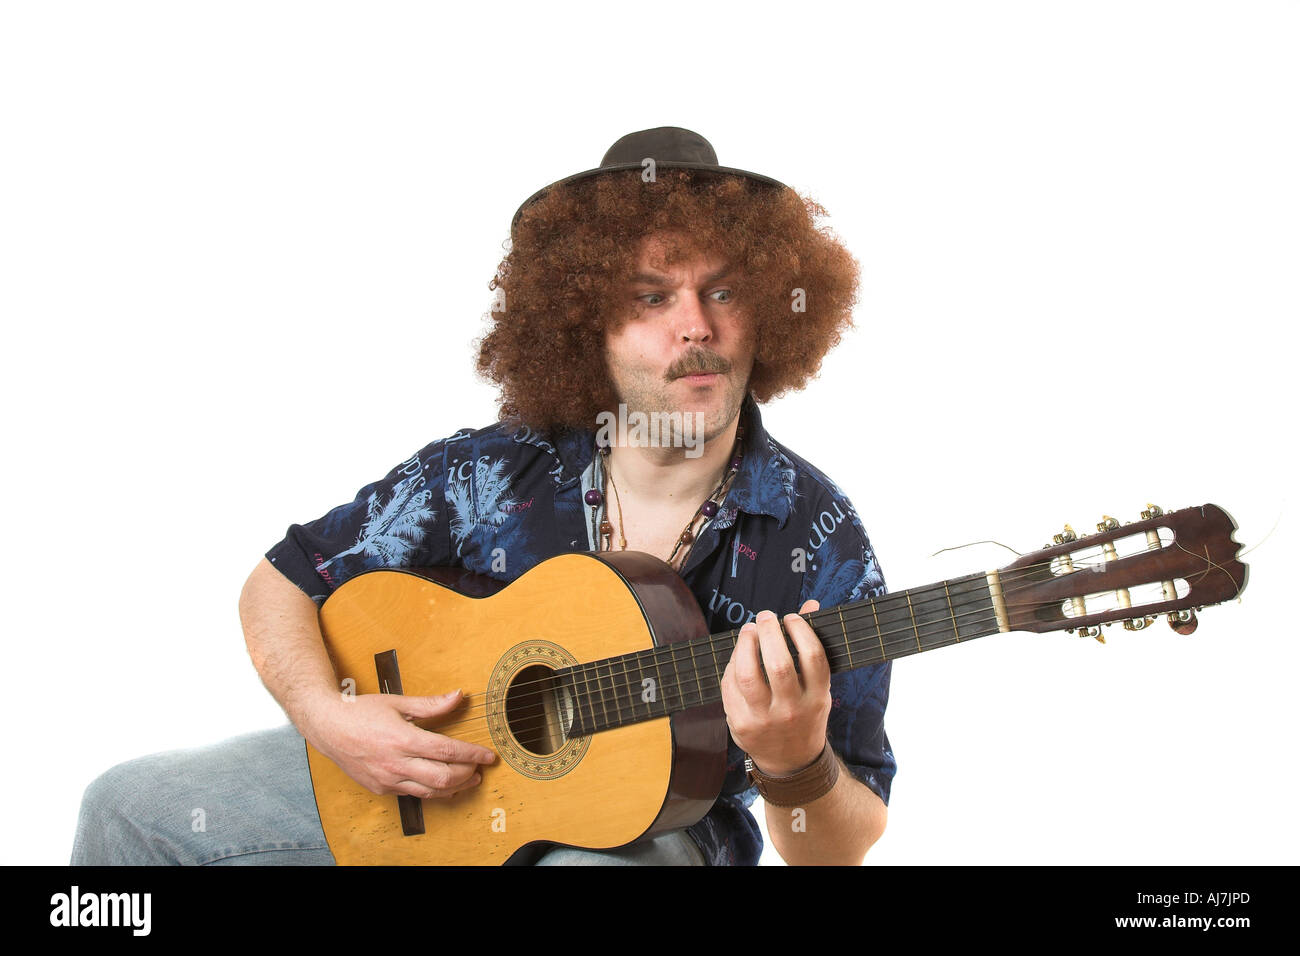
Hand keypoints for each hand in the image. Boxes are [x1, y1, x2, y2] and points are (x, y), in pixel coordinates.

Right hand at [303, 689, 494, 798]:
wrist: (327, 727)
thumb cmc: (360, 712)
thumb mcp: (398, 702)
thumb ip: (431, 704)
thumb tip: (459, 696)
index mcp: (403, 739)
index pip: (448, 751)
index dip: (472, 754)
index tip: (488, 755)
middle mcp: (396, 763)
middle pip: (443, 777)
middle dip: (467, 773)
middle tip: (479, 767)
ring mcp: (388, 779)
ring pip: (431, 791)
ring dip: (454, 787)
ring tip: (468, 778)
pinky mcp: (381, 788)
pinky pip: (414, 794)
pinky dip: (433, 791)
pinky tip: (442, 783)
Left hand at [721, 599, 830, 775]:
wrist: (791, 761)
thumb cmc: (804, 713)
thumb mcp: (817, 686)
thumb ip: (812, 646)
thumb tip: (810, 605)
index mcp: (817, 697)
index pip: (813, 656)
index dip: (800, 629)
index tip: (791, 617)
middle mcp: (792, 709)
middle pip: (778, 663)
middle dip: (769, 632)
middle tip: (765, 617)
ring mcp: (765, 718)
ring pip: (748, 675)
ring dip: (745, 644)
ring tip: (749, 630)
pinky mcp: (741, 723)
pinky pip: (730, 686)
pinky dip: (732, 664)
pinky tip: (739, 655)